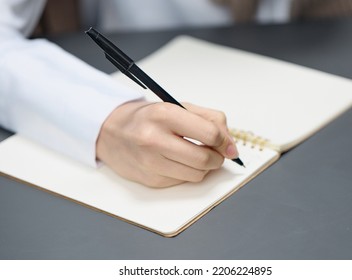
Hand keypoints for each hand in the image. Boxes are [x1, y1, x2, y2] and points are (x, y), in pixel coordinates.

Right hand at [96, 101, 238, 186]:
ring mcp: (150, 163)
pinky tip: (178, 162)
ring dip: (204, 168)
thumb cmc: (149, 118)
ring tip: (196, 156)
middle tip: (215, 153)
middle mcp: (154, 139)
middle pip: (204, 159)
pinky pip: (182, 182)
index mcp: (164, 114)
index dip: (224, 141)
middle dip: (217, 158)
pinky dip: (187, 173)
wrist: (111, 132)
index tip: (227, 145)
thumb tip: (231, 146)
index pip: (209, 134)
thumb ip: (211, 120)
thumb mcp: (179, 107)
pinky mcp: (149, 180)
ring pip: (197, 175)